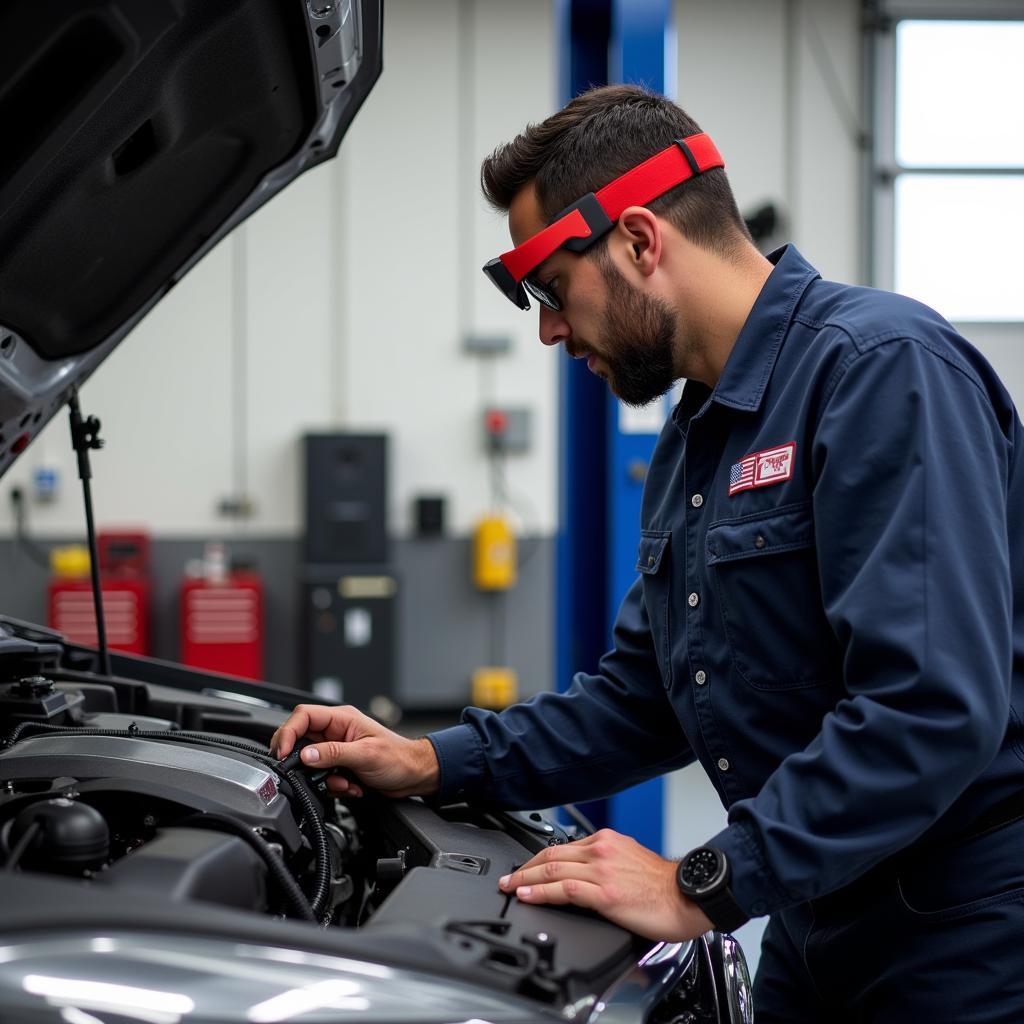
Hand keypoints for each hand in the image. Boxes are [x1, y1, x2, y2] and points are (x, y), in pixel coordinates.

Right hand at [270, 704, 439, 798]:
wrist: (414, 775)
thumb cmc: (398, 758)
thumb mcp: (365, 755)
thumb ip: (333, 754)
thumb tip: (306, 755)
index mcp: (342, 718)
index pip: (303, 716)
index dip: (288, 732)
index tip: (283, 752)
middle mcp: (336, 731)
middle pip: (301, 739)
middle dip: (302, 761)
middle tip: (302, 773)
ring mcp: (337, 748)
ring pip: (310, 762)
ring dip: (322, 777)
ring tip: (342, 782)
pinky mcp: (339, 765)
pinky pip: (322, 775)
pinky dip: (333, 785)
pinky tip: (351, 787)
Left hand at [497, 828, 713, 941]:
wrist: (689, 896)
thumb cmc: (665, 886)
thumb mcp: (631, 862)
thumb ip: (607, 863)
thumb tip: (587, 876)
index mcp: (608, 841)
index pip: (563, 847)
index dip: (538, 859)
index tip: (525, 868)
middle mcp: (602, 851)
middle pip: (552, 855)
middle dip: (525, 867)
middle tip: (507, 878)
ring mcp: (602, 871)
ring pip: (553, 870)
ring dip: (526, 879)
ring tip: (510, 887)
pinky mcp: (605, 894)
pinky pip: (564, 889)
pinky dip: (541, 892)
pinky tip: (527, 895)